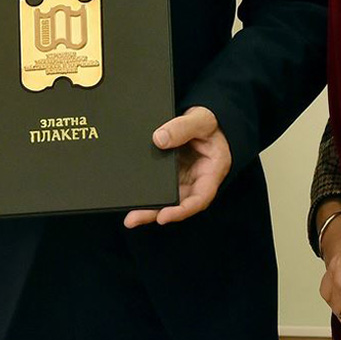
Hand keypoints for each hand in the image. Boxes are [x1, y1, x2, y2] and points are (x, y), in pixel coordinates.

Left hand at [123, 106, 230, 227]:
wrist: (203, 120)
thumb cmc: (209, 123)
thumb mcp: (201, 120)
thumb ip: (183, 128)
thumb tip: (159, 139)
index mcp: (212, 173)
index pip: (200, 198)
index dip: (182, 210)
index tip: (163, 216)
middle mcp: (196, 182)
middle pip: (178, 203)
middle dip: (156, 213)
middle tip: (133, 219)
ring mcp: (182, 180)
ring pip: (166, 198)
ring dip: (147, 208)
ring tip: (129, 216)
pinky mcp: (169, 175)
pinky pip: (157, 185)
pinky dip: (145, 192)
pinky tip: (130, 195)